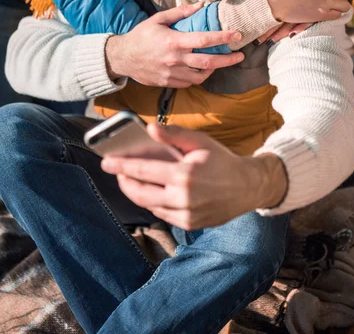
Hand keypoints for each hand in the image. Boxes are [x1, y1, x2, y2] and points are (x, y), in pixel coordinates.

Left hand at [101, 124, 286, 229]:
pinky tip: (152, 190)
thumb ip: (172, 134)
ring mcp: (186, 215)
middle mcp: (183, 198)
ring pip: (150, 205)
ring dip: (137, 192)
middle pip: (140, 193)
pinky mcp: (189, 224)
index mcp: (184, 175)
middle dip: (124, 182)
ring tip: (130, 179)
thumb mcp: (199, 141)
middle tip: (116, 171)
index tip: (105, 161)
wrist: (248, 187)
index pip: (143, 170)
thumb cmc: (222, 160)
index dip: (121, 165)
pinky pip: (163, 214)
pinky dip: (153, 202)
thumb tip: (148, 129)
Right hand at [105, 4, 243, 87]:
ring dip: (213, 69)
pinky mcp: (168, 83)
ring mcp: (171, 73)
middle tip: (240, 55)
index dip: (223, 37)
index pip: (204, 39)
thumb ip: (181, 13)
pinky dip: (198, 76)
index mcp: (174, 41)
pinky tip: (200, 69)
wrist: (122, 58)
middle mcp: (175, 59)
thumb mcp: (158, 19)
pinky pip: (189, 82)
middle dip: (228, 60)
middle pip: (208, 62)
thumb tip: (201, 6)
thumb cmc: (140, 36)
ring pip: (201, 76)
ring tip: (219, 62)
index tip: (237, 35)